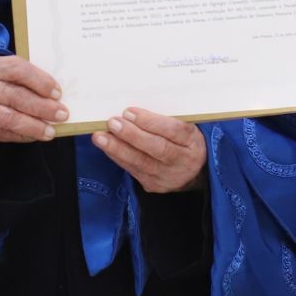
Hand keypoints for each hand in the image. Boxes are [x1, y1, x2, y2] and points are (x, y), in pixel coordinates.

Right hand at [0, 55, 67, 143]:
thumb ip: (15, 75)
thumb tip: (48, 90)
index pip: (19, 70)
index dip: (40, 81)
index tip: (57, 92)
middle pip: (18, 96)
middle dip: (43, 107)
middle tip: (62, 113)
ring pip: (10, 119)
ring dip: (34, 126)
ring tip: (51, 131)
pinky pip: (2, 134)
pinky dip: (20, 136)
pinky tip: (33, 136)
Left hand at [92, 107, 207, 192]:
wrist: (194, 173)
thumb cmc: (184, 141)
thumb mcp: (186, 126)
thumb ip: (166, 118)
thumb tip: (134, 110)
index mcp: (193, 141)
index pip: (174, 130)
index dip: (150, 122)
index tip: (129, 112)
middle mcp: (183, 161)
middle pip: (157, 148)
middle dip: (132, 135)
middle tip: (113, 123)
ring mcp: (168, 176)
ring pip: (141, 162)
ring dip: (118, 148)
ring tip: (100, 137)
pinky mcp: (153, 185)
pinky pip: (133, 170)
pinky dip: (118, 157)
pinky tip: (106, 147)